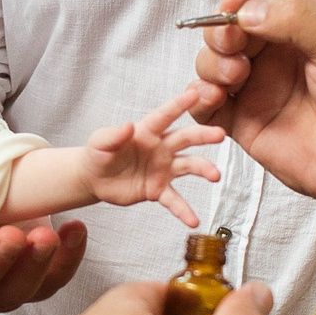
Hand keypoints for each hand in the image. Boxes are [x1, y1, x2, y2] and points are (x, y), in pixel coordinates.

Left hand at [79, 88, 225, 223]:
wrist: (96, 179)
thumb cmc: (99, 154)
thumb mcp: (100, 143)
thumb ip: (113, 135)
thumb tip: (128, 126)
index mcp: (147, 131)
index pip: (164, 116)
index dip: (178, 105)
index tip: (195, 93)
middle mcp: (161, 148)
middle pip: (186, 138)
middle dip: (203, 135)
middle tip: (220, 135)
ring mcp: (163, 169)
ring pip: (188, 166)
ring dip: (203, 169)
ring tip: (215, 176)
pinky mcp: (159, 189)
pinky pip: (174, 200)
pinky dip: (184, 210)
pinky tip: (194, 221)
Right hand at [186, 0, 315, 204]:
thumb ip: (296, 17)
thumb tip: (246, 11)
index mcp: (306, 20)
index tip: (232, 4)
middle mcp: (278, 50)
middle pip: (228, 25)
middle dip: (220, 30)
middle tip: (231, 45)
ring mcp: (259, 86)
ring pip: (212, 61)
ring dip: (211, 63)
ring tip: (234, 76)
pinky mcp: (245, 122)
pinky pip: (207, 105)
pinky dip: (199, 98)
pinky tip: (212, 98)